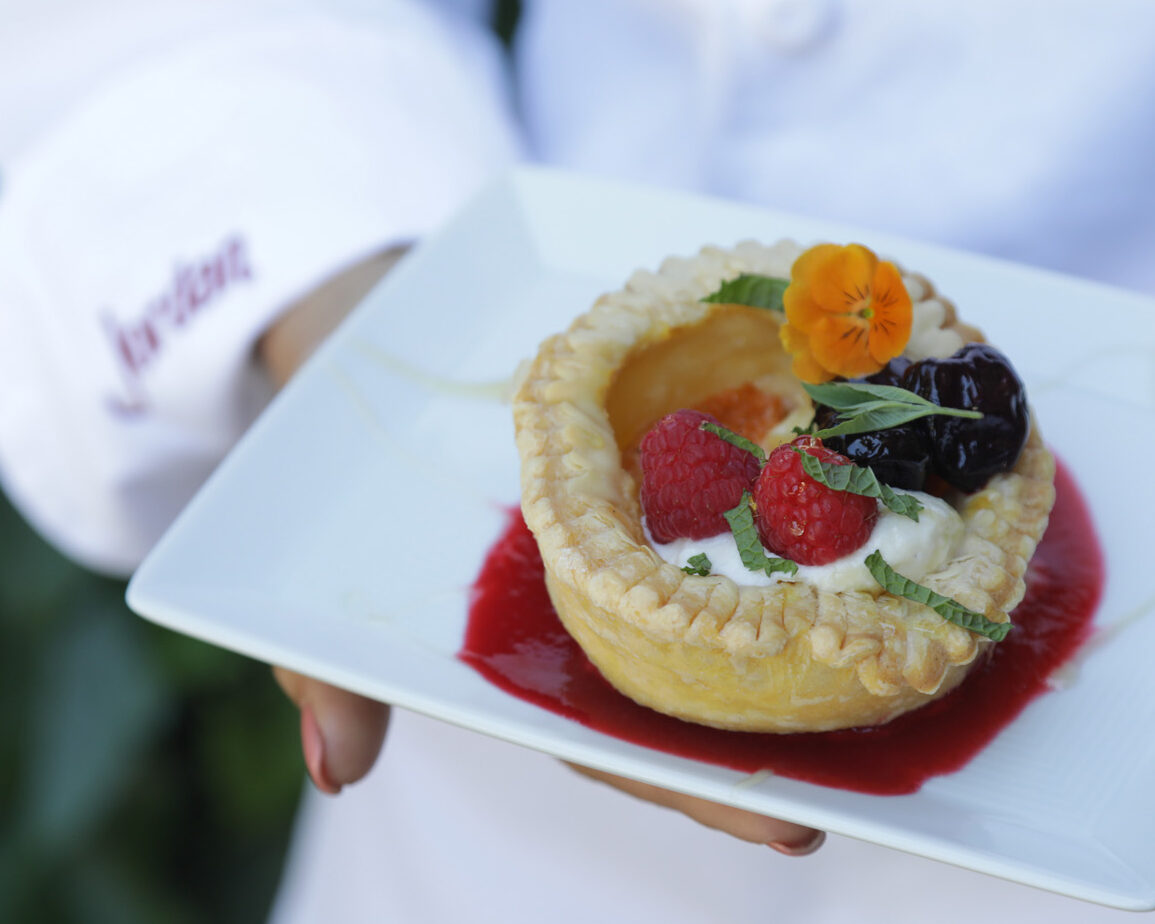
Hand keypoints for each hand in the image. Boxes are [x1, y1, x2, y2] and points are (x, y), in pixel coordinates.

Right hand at [260, 246, 823, 854]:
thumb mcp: (304, 568)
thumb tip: (337, 772)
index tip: (793, 826)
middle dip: (783, 737)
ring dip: (804, 635)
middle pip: (696, 696)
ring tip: (906, 658)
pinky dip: (786, 524)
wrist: (364, 338)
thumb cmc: (331, 467)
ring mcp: (625, 543)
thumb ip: (322, 664)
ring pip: (721, 613)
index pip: (620, 745)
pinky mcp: (648, 468)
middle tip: (883, 772)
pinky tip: (860, 527)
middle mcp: (591, 613)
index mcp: (526, 658)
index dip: (701, 789)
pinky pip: (724, 512)